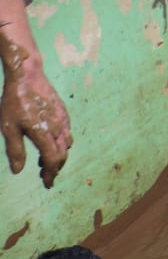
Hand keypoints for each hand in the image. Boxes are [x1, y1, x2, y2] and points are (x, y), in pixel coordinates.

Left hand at [3, 56, 71, 187]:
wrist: (27, 76)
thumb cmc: (15, 102)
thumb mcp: (8, 128)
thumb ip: (15, 150)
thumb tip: (19, 171)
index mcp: (44, 134)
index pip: (52, 159)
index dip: (50, 173)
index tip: (47, 183)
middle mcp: (57, 128)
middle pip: (62, 154)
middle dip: (56, 167)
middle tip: (47, 176)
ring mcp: (62, 119)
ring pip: (67, 143)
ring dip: (59, 155)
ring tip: (47, 162)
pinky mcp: (62, 111)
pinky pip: (67, 131)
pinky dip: (62, 142)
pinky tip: (52, 142)